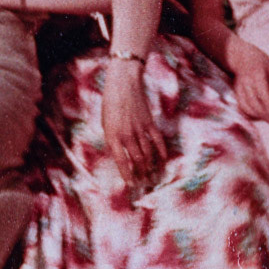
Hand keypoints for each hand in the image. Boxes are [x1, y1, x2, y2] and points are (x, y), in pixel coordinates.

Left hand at [101, 61, 167, 191]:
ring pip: (148, 153)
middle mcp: (127, 134)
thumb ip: (112, 140)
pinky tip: (163, 160)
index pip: (122, 161)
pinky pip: (157, 140)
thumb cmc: (110, 102)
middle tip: (144, 184)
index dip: (127, 175)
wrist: (123, 83)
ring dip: (151, 167)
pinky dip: (161, 151)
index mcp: (113, 135)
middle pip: (138, 160)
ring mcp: (140, 128)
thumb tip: (119, 155)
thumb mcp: (105, 122)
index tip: (131, 185)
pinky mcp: (149, 122)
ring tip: (153, 177)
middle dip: (141, 174)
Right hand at [229, 43, 268, 120]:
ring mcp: (240, 86)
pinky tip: (260, 116)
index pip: (264, 96)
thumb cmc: (265, 65)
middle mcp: (247, 80)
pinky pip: (242, 107)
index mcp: (258, 73)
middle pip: (256, 104)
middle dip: (266, 115)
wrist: (244, 57)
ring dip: (259, 116)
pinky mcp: (236, 91)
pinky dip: (250, 114)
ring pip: (248, 107)